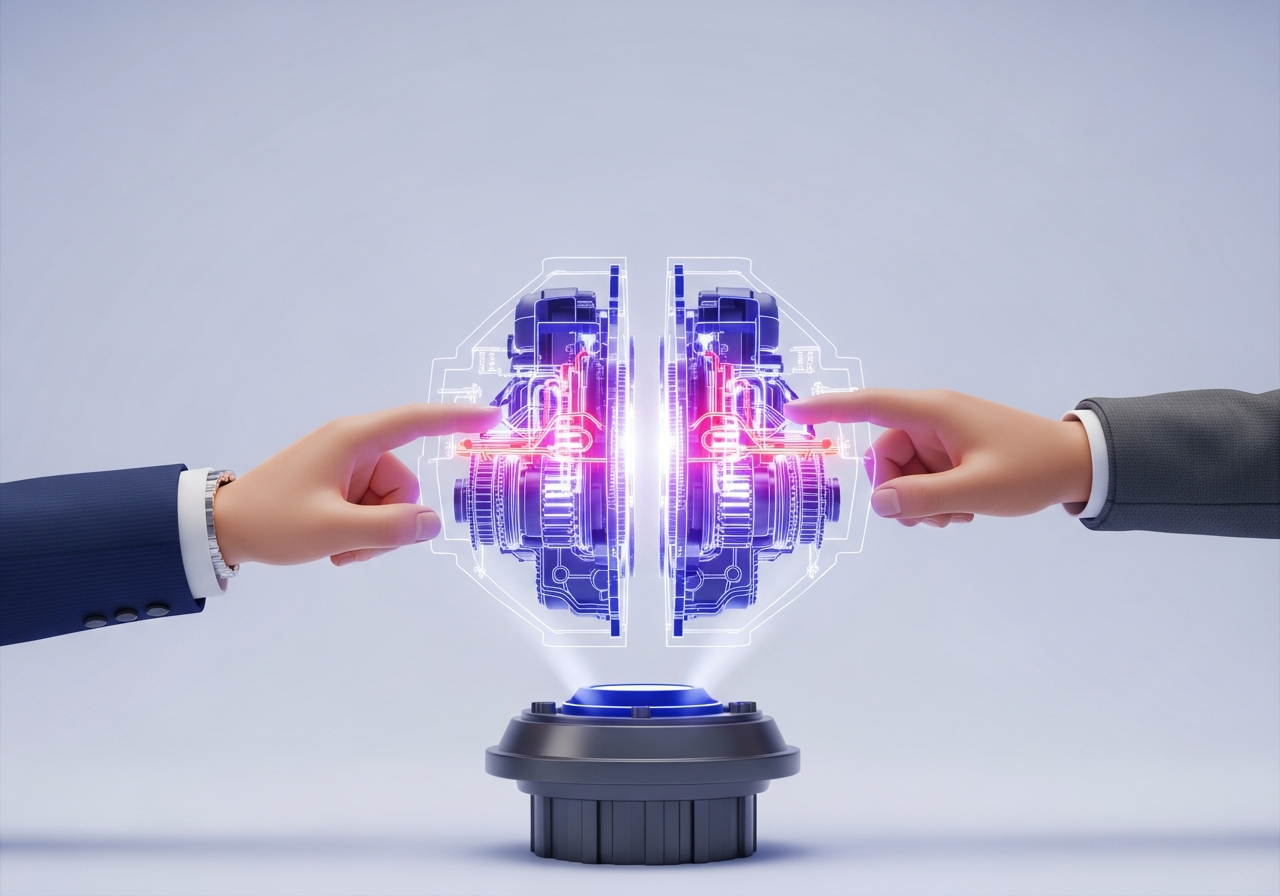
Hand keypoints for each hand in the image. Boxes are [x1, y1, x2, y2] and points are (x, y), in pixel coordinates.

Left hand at [212, 404, 499, 565]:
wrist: (221, 527)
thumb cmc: (274, 521)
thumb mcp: (334, 530)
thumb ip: (390, 529)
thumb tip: (431, 524)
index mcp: (354, 440)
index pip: (417, 422)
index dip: (457, 419)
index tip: (492, 418)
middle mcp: (353, 446)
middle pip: (404, 484)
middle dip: (389, 521)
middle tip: (353, 545)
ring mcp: (345, 466)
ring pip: (390, 503)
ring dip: (373, 533)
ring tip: (338, 549)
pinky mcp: (337, 483)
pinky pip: (372, 509)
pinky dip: (361, 533)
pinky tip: (335, 547)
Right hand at [784, 389, 1091, 527]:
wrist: (1079, 466)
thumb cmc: (1032, 469)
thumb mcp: (976, 491)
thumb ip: (923, 498)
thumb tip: (879, 503)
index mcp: (934, 413)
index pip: (868, 406)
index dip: (828, 410)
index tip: (793, 414)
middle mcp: (932, 420)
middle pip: (883, 455)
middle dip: (896, 490)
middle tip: (930, 515)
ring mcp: (941, 438)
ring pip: (901, 473)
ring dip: (917, 501)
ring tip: (955, 516)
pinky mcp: (951, 454)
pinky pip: (920, 478)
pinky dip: (931, 500)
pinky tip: (961, 512)